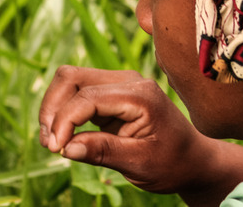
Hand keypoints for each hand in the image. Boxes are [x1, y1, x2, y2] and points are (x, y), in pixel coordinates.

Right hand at [39, 66, 219, 193]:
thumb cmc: (173, 163)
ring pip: (69, 81)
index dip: (64, 121)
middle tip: (49, 144)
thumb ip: (104, 152)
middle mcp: (127, 80)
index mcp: (139, 94)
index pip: (87, 97)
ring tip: (52, 142)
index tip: (56, 149)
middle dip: (52, 109)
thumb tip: (66, 148)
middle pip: (71, 78)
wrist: (193, 160)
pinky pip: (76, 93)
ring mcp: (117, 83)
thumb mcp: (141, 164)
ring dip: (53, 109)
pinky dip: (63, 112)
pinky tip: (63, 136)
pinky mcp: (109, 93)